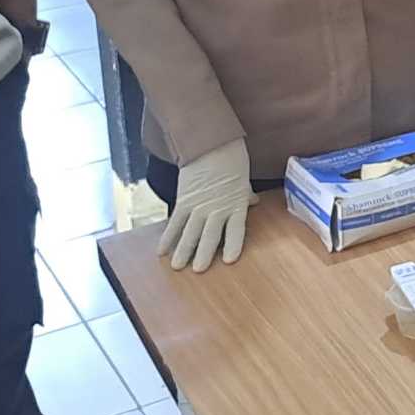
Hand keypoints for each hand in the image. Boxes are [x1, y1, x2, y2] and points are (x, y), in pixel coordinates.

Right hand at [160, 138, 255, 272]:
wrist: (211, 143)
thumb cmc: (232, 160)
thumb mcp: (243, 179)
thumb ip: (245, 195)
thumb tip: (253, 203)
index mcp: (236, 205)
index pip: (236, 230)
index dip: (232, 245)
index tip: (228, 260)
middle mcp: (217, 208)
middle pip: (209, 235)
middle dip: (203, 254)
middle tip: (198, 270)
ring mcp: (198, 206)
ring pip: (190, 232)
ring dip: (183, 250)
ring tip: (178, 266)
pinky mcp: (183, 200)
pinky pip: (174, 222)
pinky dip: (168, 236)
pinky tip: (161, 250)